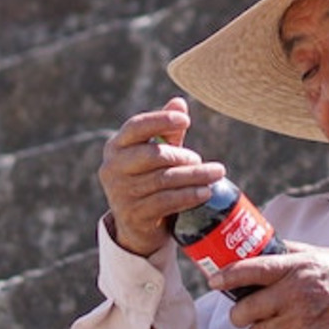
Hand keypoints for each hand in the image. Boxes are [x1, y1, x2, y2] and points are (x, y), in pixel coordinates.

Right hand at [99, 96, 224, 256]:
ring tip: (215, 174)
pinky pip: (166, 201)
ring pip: (164, 180)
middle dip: (182, 156)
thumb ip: (166, 131)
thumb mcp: (155, 154)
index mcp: (116, 147)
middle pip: (153, 156)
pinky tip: (205, 192)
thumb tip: (179, 102)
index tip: (186, 120)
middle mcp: (113, 168)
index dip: (160, 120)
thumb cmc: (148, 180)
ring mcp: (121, 193)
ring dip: (194, 176)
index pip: (136, 127)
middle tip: (199, 159)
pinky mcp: (133, 214)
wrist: (136, 226)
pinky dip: (189, 196)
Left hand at [212, 243, 328, 328]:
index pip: (252, 269)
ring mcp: (299, 322)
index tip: (213, 280)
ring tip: (267, 327)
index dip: (227, 275)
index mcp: (296, 268)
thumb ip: (292, 251)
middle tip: (244, 313)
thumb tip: (266, 244)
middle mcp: (294, 294)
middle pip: (245, 310)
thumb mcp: (322, 255)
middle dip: (239, 314)